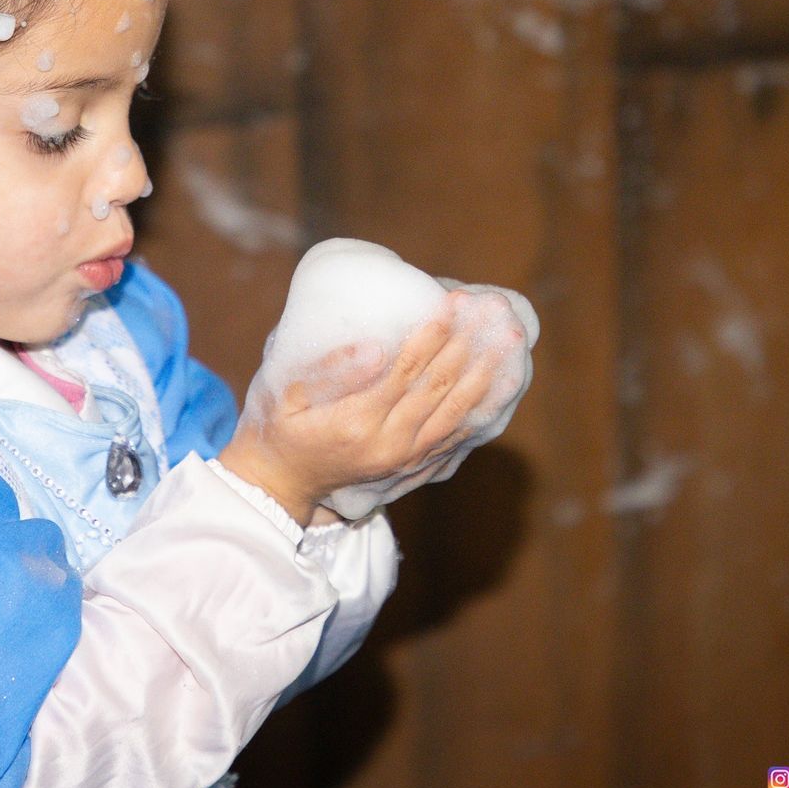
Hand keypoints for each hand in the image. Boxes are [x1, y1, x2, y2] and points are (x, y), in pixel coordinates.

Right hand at [217, 291, 507, 524]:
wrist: (283, 483)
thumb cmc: (279, 426)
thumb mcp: (284, 394)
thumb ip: (327, 371)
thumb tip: (375, 349)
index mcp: (357, 422)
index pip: (405, 374)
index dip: (431, 338)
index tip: (451, 305)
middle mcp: (390, 443)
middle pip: (439, 390)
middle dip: (468, 347)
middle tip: (492, 312)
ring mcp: (407, 458)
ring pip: (457, 412)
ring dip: (486, 374)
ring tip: (509, 340)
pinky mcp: (416, 465)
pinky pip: (459, 435)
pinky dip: (483, 407)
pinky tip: (503, 381)